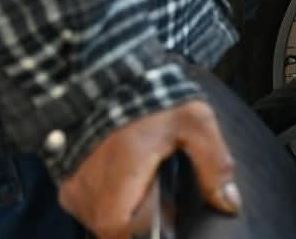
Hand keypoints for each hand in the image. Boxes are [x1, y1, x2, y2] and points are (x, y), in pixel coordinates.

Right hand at [57, 99, 237, 237]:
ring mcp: (72, 188)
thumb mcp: (194, 123)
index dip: (150, 226)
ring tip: (142, 176)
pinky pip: (89, 205)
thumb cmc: (151, 97)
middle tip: (158, 188)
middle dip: (141, 215)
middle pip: (114, 228)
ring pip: (101, 218)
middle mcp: (87, 190)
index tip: (168, 210)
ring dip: (125, 206)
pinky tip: (125, 174)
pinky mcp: (66, 182)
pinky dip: (109, 197)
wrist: (108, 73)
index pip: (124, 232)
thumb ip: (214, 165)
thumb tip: (229, 202)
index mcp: (117, 180)